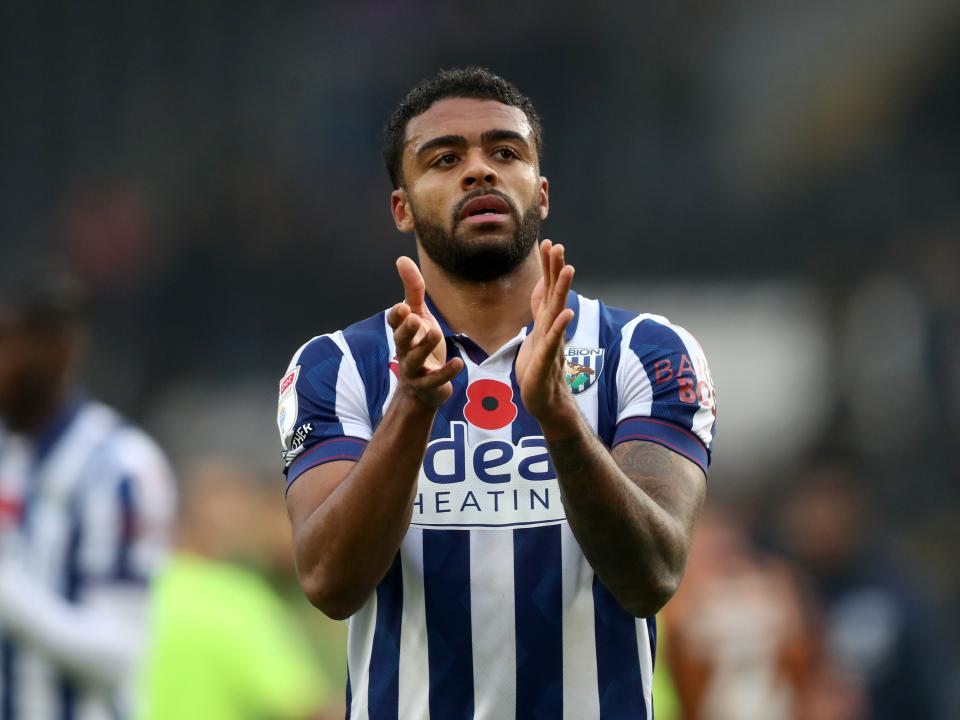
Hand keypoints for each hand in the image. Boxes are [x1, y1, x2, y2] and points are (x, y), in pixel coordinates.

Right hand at [386, 257, 463, 407]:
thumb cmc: (420, 345)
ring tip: (436, 333)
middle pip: (401, 340)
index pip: (394, 323)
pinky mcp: (429, 385)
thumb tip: (402, 259)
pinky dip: (446, 372)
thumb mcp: (419, 316)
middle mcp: (405, 350)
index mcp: (403, 332)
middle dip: (406, 330)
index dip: (397, 316)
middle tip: (414, 317)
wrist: (423, 389)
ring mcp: (415, 370)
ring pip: (415, 359)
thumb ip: (413, 290)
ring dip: (424, 347)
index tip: (403, 307)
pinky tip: (458, 362)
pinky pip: (436, 379)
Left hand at [515, 240, 575, 421]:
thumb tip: (541, 289)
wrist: (546, 402)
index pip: (547, 290)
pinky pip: (554, 342)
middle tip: (558, 245)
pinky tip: (567, 314)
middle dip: (556, 269)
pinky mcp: (547, 362)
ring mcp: (552, 344)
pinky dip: (560, 327)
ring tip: (568, 268)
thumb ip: (539, 312)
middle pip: (555, 294)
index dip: (548, 267)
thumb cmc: (539, 370)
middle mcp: (552, 329)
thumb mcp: (535, 334)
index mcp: (545, 323)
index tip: (549, 242)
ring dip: (563, 290)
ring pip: (557, 313)